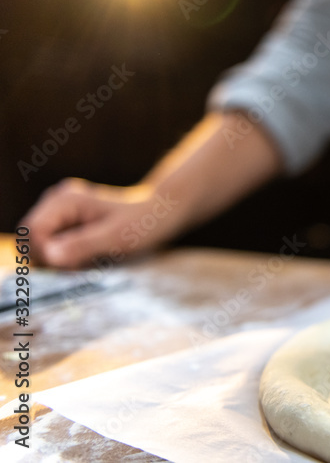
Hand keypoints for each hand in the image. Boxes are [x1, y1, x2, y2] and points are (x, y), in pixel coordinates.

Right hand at [19, 178, 182, 268]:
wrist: (160, 212)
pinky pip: (52, 248)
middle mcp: (56, 201)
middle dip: (50, 259)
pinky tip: (88, 259)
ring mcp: (59, 212)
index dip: (45, 254)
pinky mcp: (65, 224)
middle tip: (83, 266)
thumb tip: (49, 257)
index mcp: (65, 200)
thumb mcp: (116, 238)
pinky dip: (65, 259)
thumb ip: (82, 246)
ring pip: (39, 247)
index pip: (32, 232)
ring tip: (89, 261)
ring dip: (58, 261)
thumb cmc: (143, 222)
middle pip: (30, 240)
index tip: (72, 266)